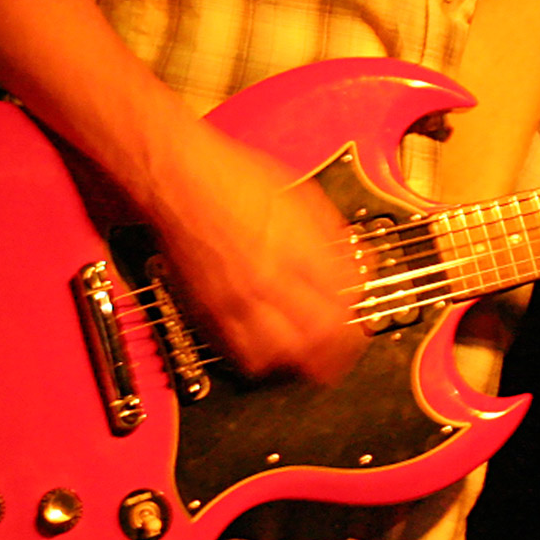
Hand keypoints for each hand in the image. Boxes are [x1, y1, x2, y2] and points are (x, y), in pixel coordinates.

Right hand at [137, 120, 362, 385]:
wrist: (180, 180)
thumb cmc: (235, 179)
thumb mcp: (301, 196)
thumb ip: (332, 236)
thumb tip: (358, 265)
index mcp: (297, 248)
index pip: (343, 299)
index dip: (358, 312)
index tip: (359, 313)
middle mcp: (269, 279)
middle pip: (318, 336)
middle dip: (340, 349)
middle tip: (346, 347)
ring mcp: (237, 300)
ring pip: (282, 355)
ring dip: (303, 360)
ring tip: (313, 356)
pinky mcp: (209, 312)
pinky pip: (242, 355)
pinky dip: (264, 360)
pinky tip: (273, 351)